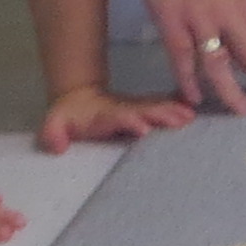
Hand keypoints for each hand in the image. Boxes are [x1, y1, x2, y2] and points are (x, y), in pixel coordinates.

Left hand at [40, 80, 194, 152]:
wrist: (78, 99)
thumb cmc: (68, 117)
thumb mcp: (54, 125)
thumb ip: (53, 134)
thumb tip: (58, 146)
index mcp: (105, 114)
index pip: (119, 116)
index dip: (130, 120)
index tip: (144, 128)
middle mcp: (124, 109)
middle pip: (145, 109)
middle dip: (162, 113)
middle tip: (181, 119)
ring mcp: (135, 107)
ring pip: (157, 107)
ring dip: (174, 110)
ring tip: (191, 116)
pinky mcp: (144, 110)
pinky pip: (162, 106)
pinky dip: (177, 106)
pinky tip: (193, 110)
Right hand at [130, 0, 245, 114]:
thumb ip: (233, 12)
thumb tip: (242, 39)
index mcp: (243, 6)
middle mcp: (228, 14)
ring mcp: (200, 18)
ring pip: (221, 62)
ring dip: (233, 89)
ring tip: (245, 112)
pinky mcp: (172, 19)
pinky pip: (183, 56)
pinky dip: (189, 78)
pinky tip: (195, 97)